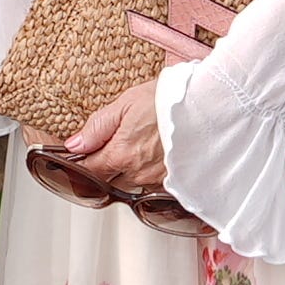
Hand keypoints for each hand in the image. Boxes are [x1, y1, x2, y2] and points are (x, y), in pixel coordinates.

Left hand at [25, 80, 177, 225]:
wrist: (209, 106)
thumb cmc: (171, 100)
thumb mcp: (126, 104)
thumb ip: (97, 127)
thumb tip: (74, 145)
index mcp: (122, 154)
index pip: (91, 170)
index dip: (83, 163)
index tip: (83, 155)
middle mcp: (139, 173)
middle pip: (111, 181)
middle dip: (108, 168)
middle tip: (114, 146)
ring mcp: (159, 180)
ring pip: (133, 183)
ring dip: (130, 171)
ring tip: (139, 145)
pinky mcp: (176, 182)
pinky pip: (154, 184)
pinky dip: (151, 173)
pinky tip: (156, 155)